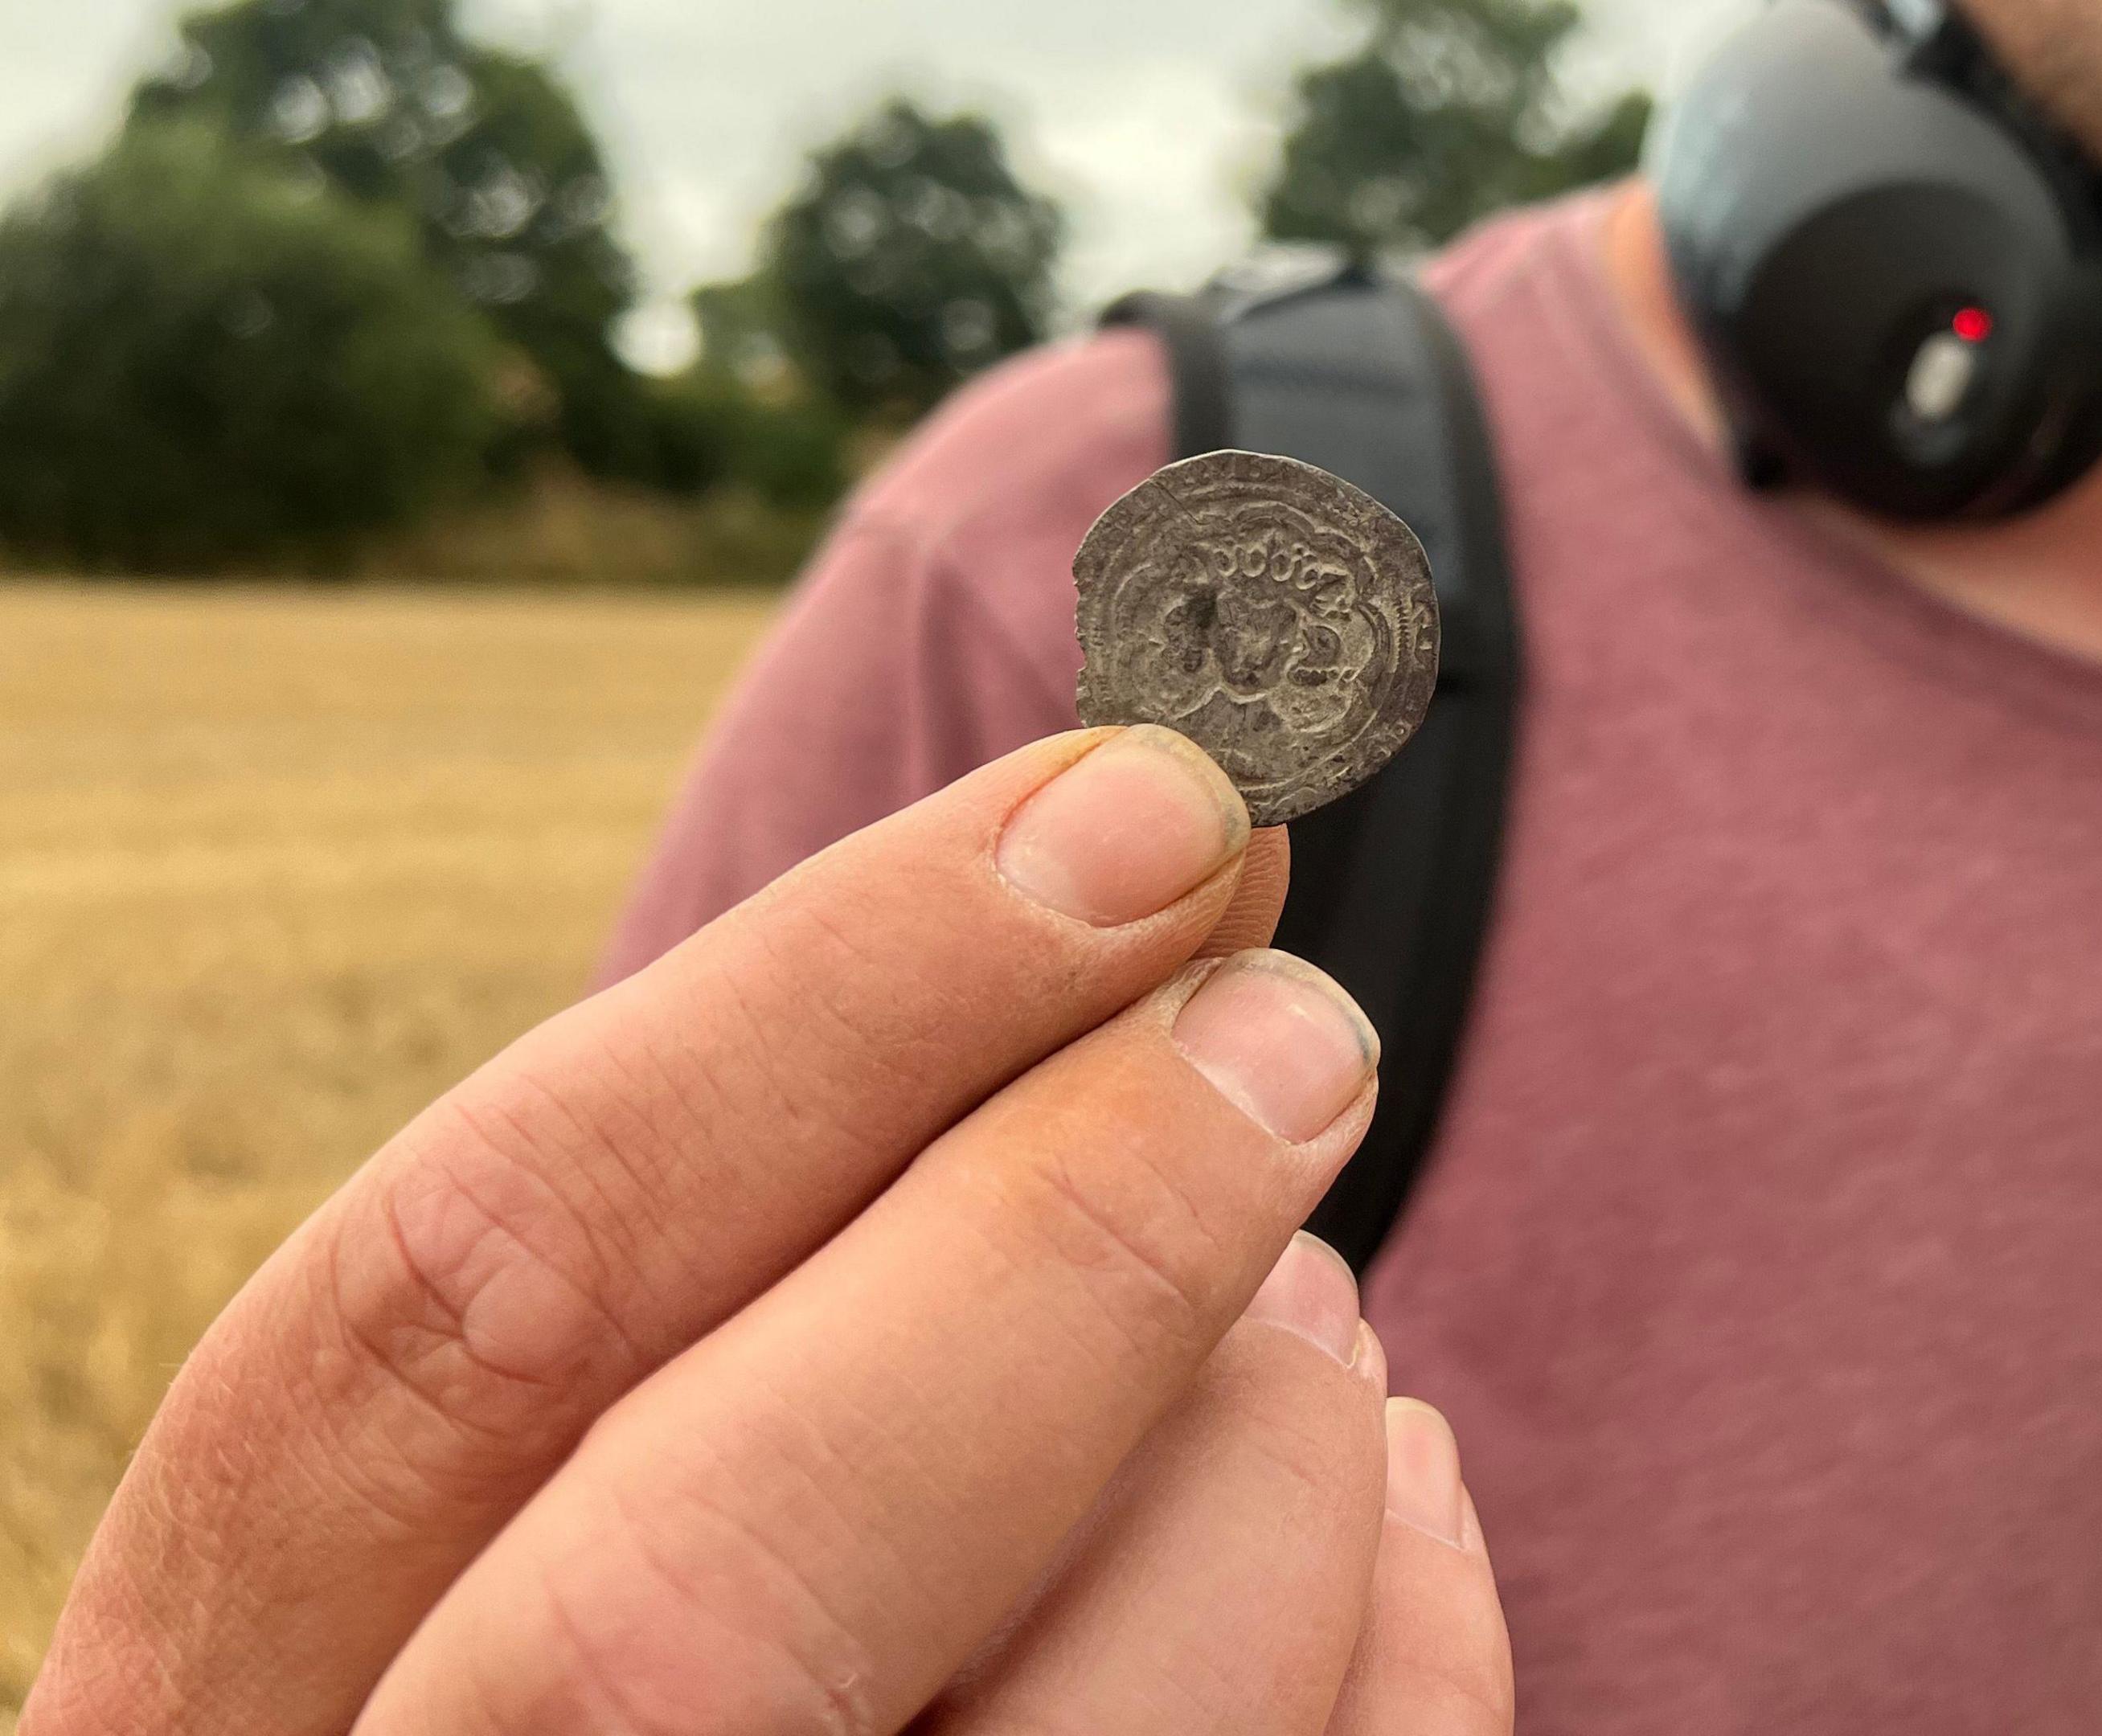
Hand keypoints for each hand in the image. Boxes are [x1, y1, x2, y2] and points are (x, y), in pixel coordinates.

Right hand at [25, 726, 1511, 1734]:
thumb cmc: (653, 1622)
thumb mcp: (567, 1457)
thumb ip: (748, 1260)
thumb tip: (1155, 931)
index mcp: (248, 1713)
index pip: (446, 1326)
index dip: (819, 1005)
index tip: (1143, 795)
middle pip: (701, 1600)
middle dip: (1053, 1237)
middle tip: (1300, 1008)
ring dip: (1262, 1436)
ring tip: (1301, 1287)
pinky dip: (1407, 1625)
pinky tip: (1385, 1484)